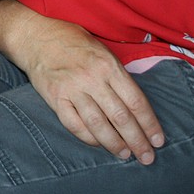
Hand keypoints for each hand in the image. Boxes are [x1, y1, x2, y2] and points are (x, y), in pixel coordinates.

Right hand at [20, 19, 164, 164]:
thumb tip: (136, 105)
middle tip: (147, 157)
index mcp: (108, 65)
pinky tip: (99, 144)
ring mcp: (72, 89)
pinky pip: (75, 125)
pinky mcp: (55, 98)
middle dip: (137, 141)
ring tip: (125, 155)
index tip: (158, 140)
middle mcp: (92, 78)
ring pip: (98, 125)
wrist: (35, 36)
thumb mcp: (101, 50)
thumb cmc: (72, 41)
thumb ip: (117, 74)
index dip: (150, 124)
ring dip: (115, 144)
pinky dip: (88, 138)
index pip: (136, 101)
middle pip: (121, 117)